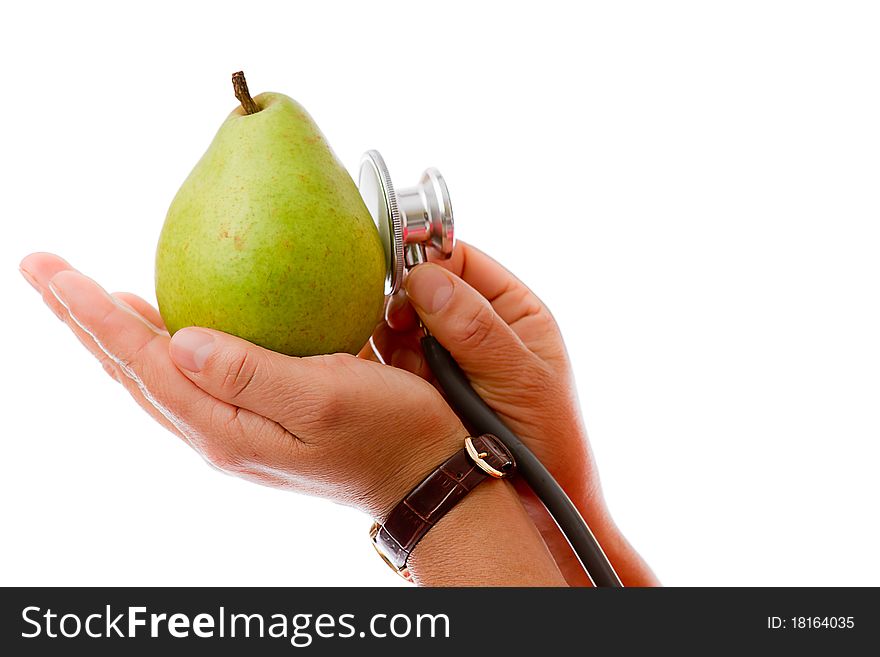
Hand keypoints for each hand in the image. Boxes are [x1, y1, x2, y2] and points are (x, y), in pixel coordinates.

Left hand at [18, 253, 465, 520]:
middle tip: (42, 269)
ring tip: (81, 296)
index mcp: (226, 427)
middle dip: (82, 321)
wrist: (423, 476)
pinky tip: (162, 326)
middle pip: (132, 371)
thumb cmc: (388, 434)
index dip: (91, 315)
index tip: (49, 268)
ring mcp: (235, 431)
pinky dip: (158, 346)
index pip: (142, 362)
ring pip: (154, 377)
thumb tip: (180, 341)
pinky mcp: (256, 422)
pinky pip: (187, 380)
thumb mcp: (326, 398)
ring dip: (113, 335)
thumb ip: (252, 374)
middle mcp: (218, 433)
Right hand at [369, 242, 657, 585]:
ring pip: (400, 324)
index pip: (460, 261)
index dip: (427, 262)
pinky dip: (378, 364)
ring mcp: (445, 356)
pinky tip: (376, 377)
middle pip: (422, 289)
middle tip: (395, 329)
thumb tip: (425, 279)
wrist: (538, 507)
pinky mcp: (421, 385)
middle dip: (403, 305)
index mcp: (511, 310)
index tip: (400, 282)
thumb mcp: (519, 379)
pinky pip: (388, 359)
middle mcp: (474, 326)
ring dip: (389, 337)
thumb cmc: (548, 440)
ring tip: (393, 363)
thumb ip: (475, 329)